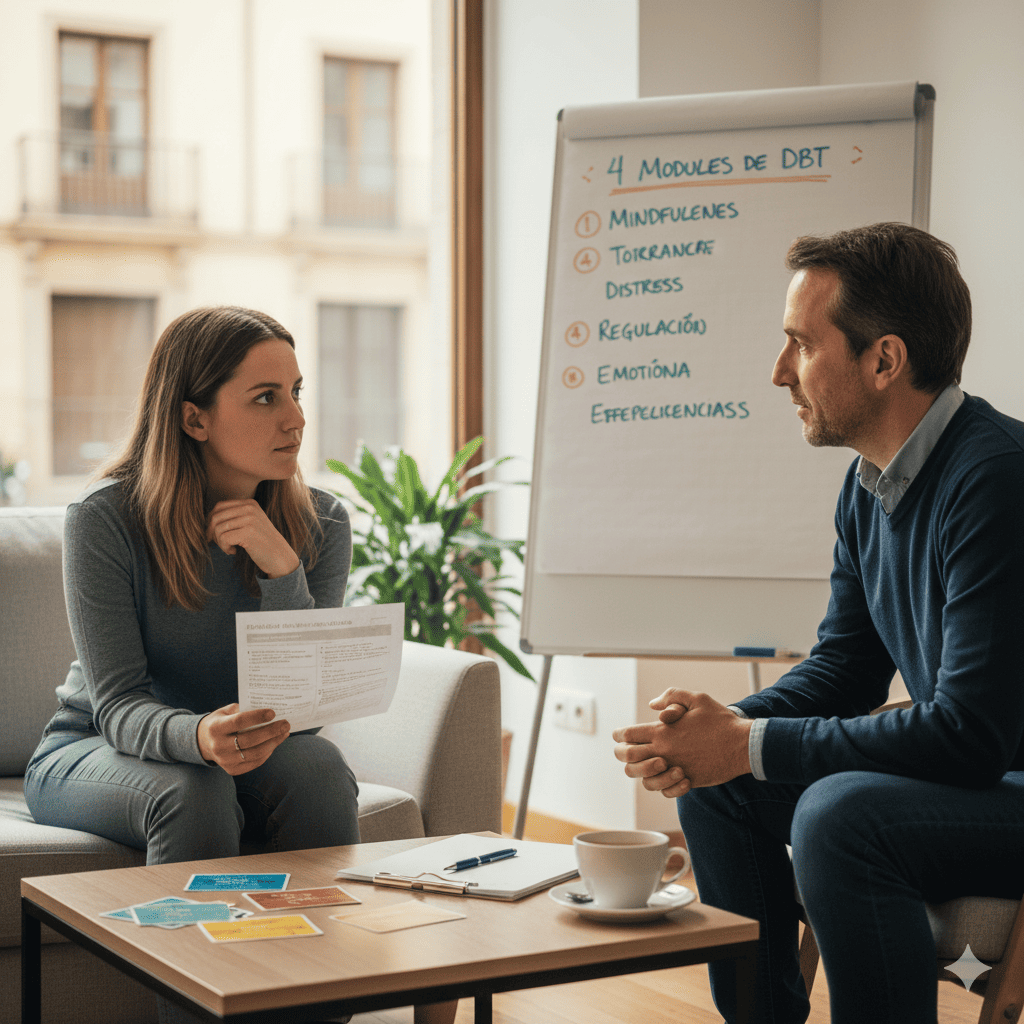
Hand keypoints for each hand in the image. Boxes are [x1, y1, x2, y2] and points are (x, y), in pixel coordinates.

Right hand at [197, 703, 290, 775]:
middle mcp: (219, 746)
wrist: (204, 742)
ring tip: (284, 733)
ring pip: (255, 753)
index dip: (257, 717)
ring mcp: (225, 760)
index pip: (239, 722)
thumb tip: (269, 712)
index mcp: (216, 728)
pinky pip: (255, 762)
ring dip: (273, 743)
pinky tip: (275, 743)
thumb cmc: (221, 721)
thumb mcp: (226, 711)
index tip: (273, 713)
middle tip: (286, 724)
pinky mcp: (232, 769)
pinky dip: (268, 752)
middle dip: (271, 731)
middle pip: (250, 740)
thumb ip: (244, 710)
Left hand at [207, 499, 299, 578]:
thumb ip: (235, 516)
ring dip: (219, 542)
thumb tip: (207, 518)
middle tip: (219, 543)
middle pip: (216, 516)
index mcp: (250, 503)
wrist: (280, 557)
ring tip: (229, 548)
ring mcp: (250, 519)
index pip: (220, 506)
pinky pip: (223, 539)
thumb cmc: (262, 543)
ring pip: (218, 529)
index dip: (211, 521)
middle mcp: (250, 508)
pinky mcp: (248, 533)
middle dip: (212, 532)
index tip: (212, 534)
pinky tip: (234, 551)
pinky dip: (224, 548)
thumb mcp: (251, 523)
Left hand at [612, 689, 752, 794]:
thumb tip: (653, 705)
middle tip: (629, 750)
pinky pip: (665, 791)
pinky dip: (664, 786)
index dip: (619, 735)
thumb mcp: (697, 698)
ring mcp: (675, 768)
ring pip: (643, 779)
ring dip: (644, 772)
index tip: (619, 735)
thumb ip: (671, 697)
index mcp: (663, 731)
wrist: (742, 745)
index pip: (627, 735)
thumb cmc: (720, 721)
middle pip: (627, 758)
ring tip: (653, 764)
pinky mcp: (688, 781)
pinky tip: (672, 775)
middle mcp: (664, 751)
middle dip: (623, 754)